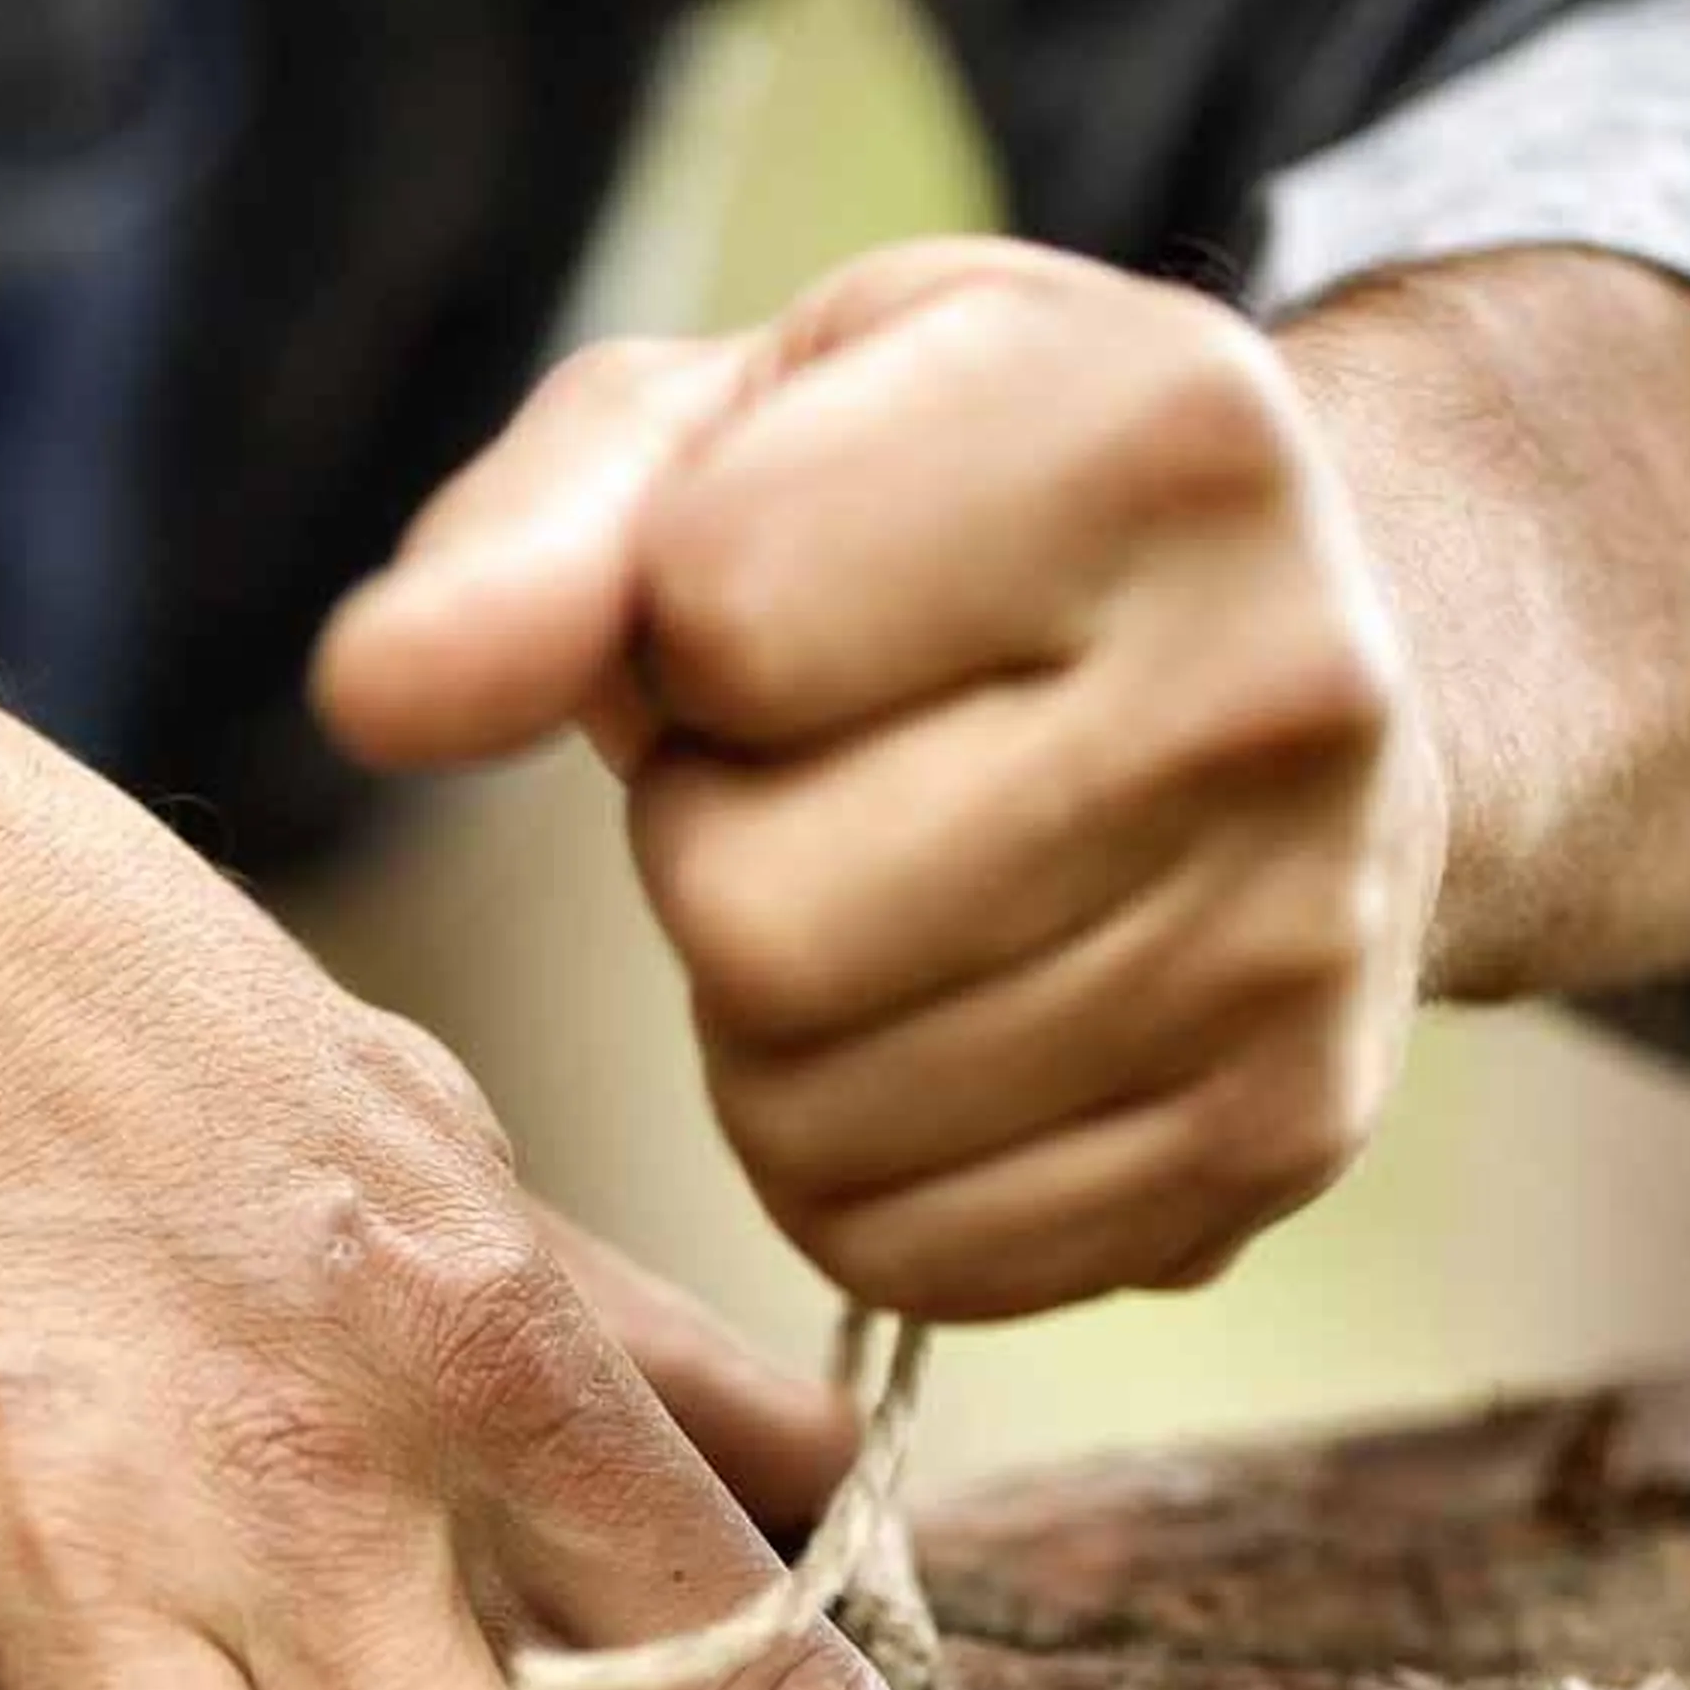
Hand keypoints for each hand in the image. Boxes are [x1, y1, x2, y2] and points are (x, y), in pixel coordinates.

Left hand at [315, 238, 1447, 1320]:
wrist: (1314, 654)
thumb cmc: (954, 523)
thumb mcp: (737, 434)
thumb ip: (531, 540)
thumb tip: (375, 696)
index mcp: (1157, 429)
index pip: (725, 618)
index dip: (686, 634)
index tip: (792, 603)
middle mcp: (1287, 686)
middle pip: (756, 920)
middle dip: (712, 861)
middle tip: (819, 788)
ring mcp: (1305, 938)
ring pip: (818, 1119)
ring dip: (771, 1032)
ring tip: (888, 896)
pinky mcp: (1285, 1138)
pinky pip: (918, 1259)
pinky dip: (862, 1173)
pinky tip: (943, 1025)